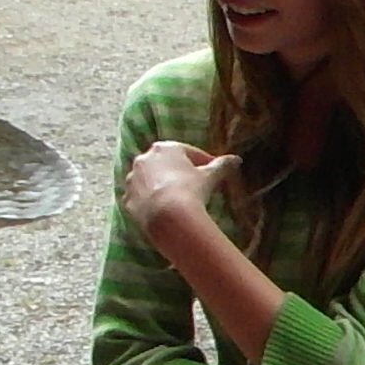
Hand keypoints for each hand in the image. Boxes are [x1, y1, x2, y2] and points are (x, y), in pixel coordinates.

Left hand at [119, 140, 237, 244]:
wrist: (169, 217)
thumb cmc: (191, 189)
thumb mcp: (211, 176)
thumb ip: (222, 165)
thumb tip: (237, 159)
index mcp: (164, 148)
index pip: (187, 152)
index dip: (202, 162)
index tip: (212, 172)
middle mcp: (143, 159)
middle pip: (164, 164)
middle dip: (177, 173)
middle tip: (194, 186)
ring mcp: (132, 180)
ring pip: (149, 181)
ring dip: (160, 187)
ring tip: (177, 200)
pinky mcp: (127, 200)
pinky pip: (141, 198)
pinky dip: (150, 202)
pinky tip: (163, 211)